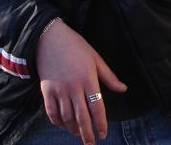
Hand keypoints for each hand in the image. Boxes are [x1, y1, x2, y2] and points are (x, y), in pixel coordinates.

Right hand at [36, 19, 126, 143]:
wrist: (49, 37)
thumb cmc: (75, 46)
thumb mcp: (95, 58)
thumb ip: (109, 76)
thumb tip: (123, 89)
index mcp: (88, 78)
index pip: (97, 107)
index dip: (101, 123)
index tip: (103, 134)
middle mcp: (73, 87)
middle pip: (81, 117)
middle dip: (87, 133)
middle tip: (91, 144)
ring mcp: (58, 89)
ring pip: (67, 117)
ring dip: (73, 129)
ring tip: (79, 134)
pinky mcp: (46, 90)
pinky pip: (52, 112)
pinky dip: (57, 122)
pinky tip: (63, 126)